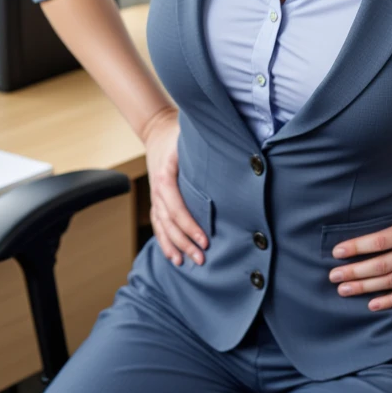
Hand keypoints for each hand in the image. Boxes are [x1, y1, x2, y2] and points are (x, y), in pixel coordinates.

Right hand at [142, 106, 208, 267]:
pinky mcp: (156, 200)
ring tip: (186, 263)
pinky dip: (164, 242)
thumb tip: (236, 159)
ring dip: (174, 246)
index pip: (176, 206)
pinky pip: (158, 225)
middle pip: (169, 222)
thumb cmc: (180, 134)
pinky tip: (173, 257)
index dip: (190, 225)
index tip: (205, 239)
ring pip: (162, 227)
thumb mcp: (190, 137)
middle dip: (184, 242)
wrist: (157, 129)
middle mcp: (157, 189)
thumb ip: (206, 150)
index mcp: (166, 175)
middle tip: (202, 257)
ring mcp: (154, 196)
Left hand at [327, 169, 391, 310]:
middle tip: (333, 276)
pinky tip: (374, 304)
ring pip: (391, 281)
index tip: (337, 251)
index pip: (379, 239)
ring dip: (365, 287)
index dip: (356, 247)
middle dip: (353, 271)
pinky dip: (391, 300)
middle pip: (379, 264)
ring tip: (344, 290)